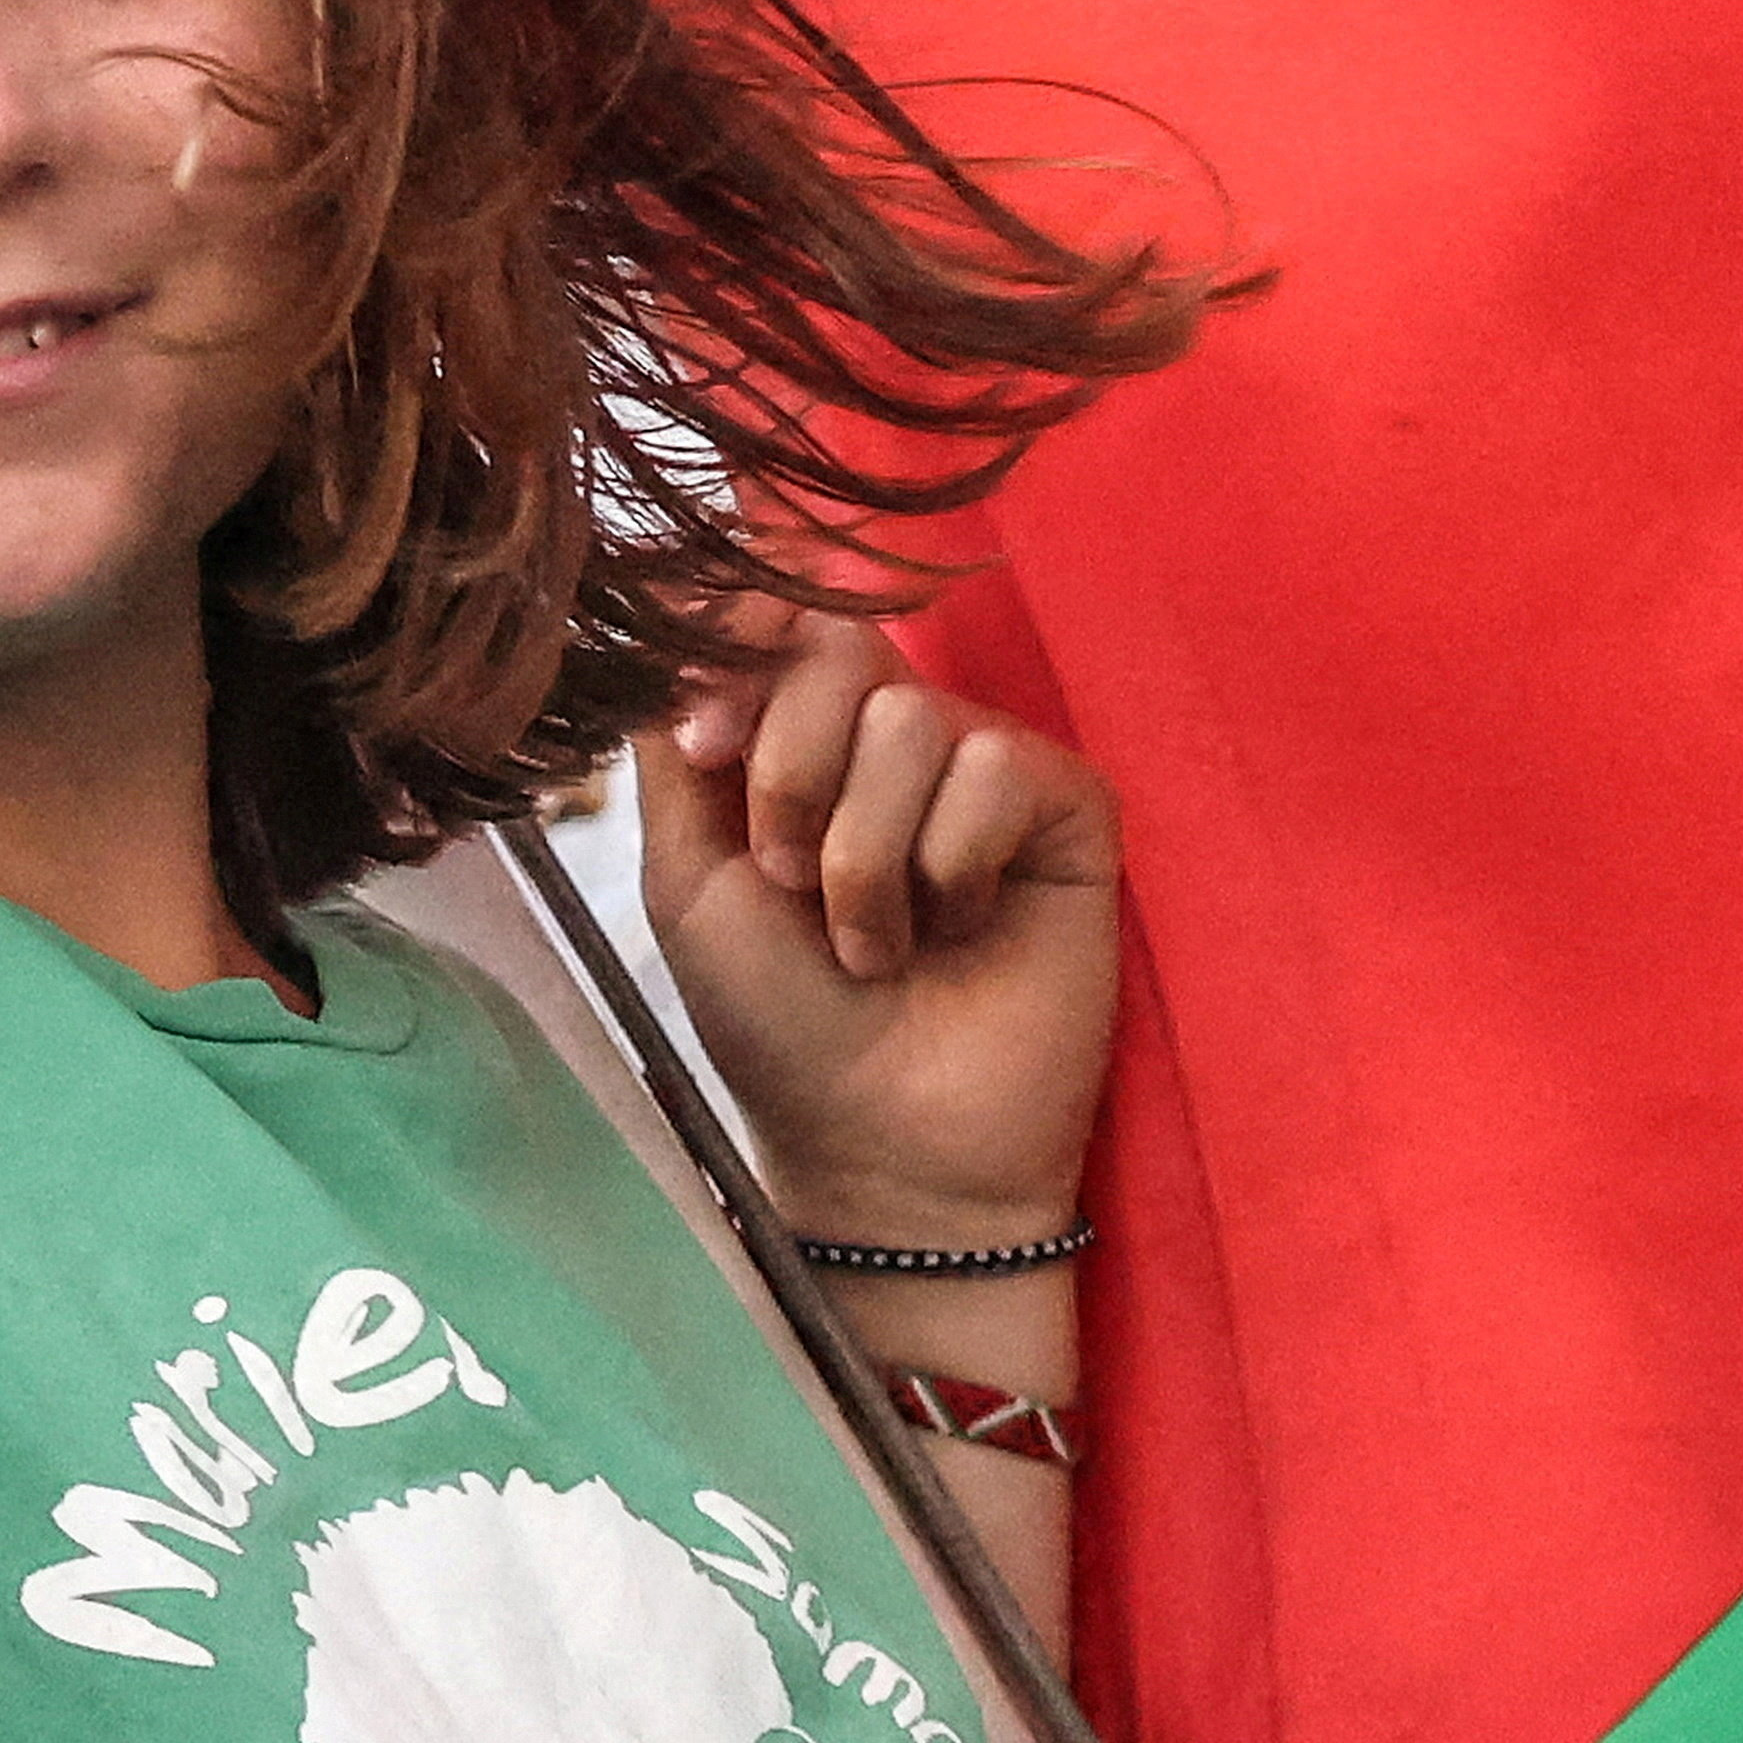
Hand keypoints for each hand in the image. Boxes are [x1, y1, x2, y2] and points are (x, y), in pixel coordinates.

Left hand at [634, 598, 1125, 1246]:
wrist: (881, 1141)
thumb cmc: (779, 1024)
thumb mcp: (690, 879)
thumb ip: (676, 740)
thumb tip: (684, 602)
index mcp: (799, 737)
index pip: (777, 614)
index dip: (739, 646)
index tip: (708, 751)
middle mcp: (892, 735)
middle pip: (836, 646)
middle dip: (790, 775)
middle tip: (792, 884)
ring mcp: (983, 765)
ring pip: (913, 717)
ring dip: (866, 855)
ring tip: (877, 942)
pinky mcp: (1067, 805)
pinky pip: (996, 769)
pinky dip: (951, 865)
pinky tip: (960, 929)